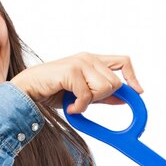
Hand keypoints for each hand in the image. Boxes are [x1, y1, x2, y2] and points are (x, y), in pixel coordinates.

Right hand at [10, 52, 143, 113]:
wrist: (27, 91)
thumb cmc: (52, 91)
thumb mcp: (83, 95)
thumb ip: (103, 96)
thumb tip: (124, 99)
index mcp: (93, 60)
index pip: (123, 61)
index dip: (133, 77)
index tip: (138, 92)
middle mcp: (88, 58)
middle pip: (115, 82)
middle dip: (102, 97)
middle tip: (84, 101)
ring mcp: (80, 62)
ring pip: (104, 88)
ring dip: (90, 102)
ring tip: (74, 102)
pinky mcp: (71, 71)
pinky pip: (87, 96)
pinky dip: (79, 107)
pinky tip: (69, 106)